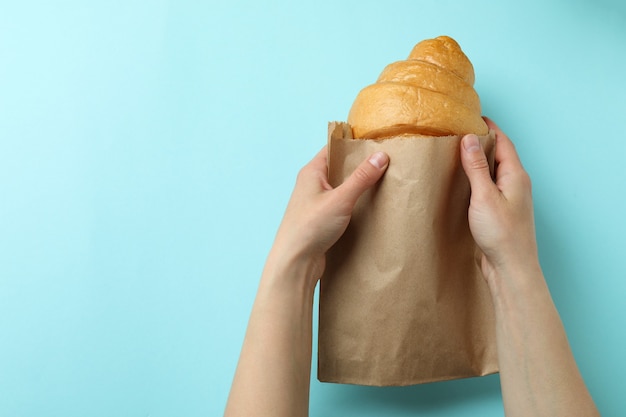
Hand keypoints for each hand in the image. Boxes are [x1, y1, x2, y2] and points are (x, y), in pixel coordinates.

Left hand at [270, 146, 388, 284]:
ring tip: (382, 184)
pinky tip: (369, 208)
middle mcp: (312, 185)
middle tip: (385, 164)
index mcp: (312, 172)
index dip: (353, 145)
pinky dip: (354, 204)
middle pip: (339, 168)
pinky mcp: (321, 219)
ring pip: (341, 188)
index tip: (375, 144)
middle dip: (360, 167)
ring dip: (358, 188)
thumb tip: (380, 156)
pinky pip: (341, 205)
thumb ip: (361, 178)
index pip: (333, 149)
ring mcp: (316, 203)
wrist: (295, 262)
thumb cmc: (310, 227)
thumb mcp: (340, 199)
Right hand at [460, 118, 538, 283]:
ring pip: (493, 171)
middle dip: (481, 141)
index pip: (503, 142)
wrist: (510, 269)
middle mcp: (515, 184)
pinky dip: (476, 178)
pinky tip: (461, 182)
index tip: (471, 116)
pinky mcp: (499, 211)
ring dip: (478, 160)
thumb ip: (477, 167)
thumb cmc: (501, 235)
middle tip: (459, 131)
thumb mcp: (484, 196)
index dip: (488, 127)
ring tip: (456, 153)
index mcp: (516, 176)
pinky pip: (488, 186)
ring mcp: (508, 198)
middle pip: (499, 154)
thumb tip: (469, 139)